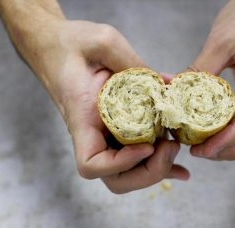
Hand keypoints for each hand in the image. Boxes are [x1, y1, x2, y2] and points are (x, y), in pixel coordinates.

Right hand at [18, 19, 189, 192]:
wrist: (55, 46)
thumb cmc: (72, 43)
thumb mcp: (103, 41)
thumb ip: (133, 63)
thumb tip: (168, 85)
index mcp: (82, 117)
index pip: (92, 163)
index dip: (121, 163)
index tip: (147, 146)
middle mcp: (93, 135)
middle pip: (116, 179)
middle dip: (148, 172)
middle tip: (170, 146)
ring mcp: (104, 136)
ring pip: (128, 174)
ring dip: (156, 170)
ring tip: (176, 147)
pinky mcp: (117, 131)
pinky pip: (135, 159)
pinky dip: (159, 166)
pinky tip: (179, 168)